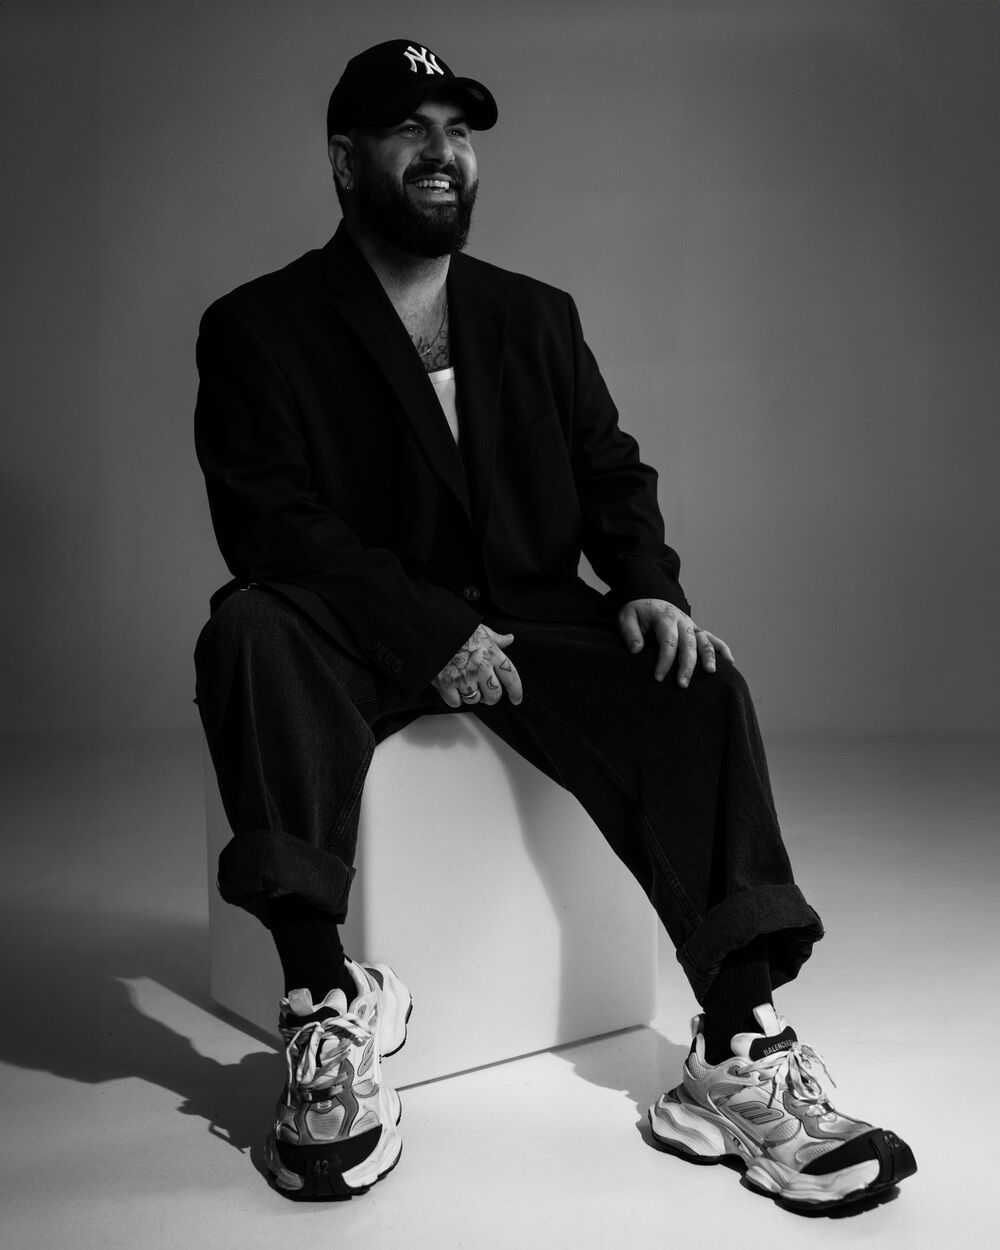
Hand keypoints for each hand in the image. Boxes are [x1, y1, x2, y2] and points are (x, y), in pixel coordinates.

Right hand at [432, 624, 522, 707]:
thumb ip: (496, 639)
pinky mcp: (446, 684)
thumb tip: (509, 639)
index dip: (516, 692)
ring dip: (471, 696)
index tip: (515, 699)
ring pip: (474, 700)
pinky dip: (454, 697)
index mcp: (491, 654)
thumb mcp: (480, 630)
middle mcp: (480, 667)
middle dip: (490, 697)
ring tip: (464, 684)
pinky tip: (452, 686)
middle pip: (494, 695)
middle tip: (484, 693)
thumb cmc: (457, 630)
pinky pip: (456, 702)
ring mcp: (463, 676)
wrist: (431, 630)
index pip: (511, 677)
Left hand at [617, 598, 733, 686]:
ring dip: (709, 657)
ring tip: (710, 673)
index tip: (658, 678)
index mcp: (664, 617)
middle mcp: (681, 620)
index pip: (668, 641)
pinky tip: (730, 662)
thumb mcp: (626, 618)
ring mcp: (691, 625)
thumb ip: (630, 633)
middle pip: (689, 644)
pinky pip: (712, 638)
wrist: (648, 601)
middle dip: (686, 665)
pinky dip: (722, 648)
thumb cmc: (636, 614)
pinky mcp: (696, 630)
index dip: (664, 660)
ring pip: (704, 641)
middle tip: (682, 685)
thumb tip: (636, 650)